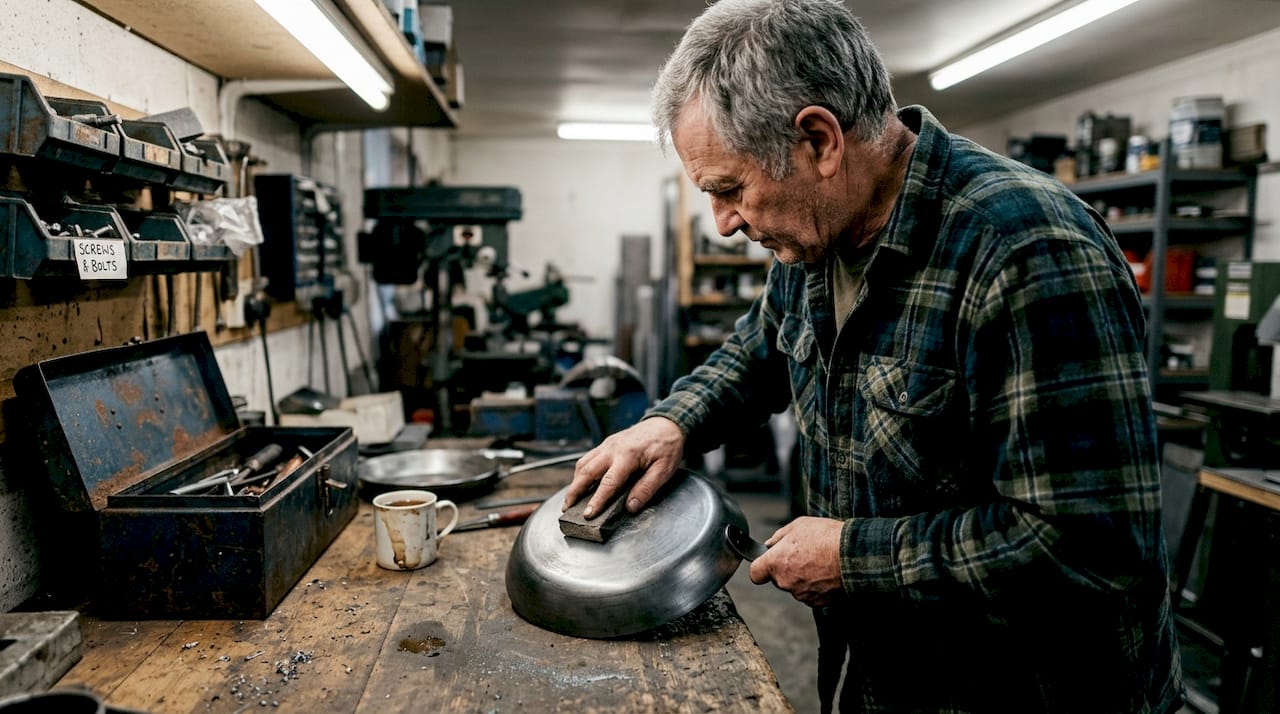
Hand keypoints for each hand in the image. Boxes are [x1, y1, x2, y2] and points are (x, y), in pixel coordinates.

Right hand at [562, 417, 685, 516]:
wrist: (666, 424)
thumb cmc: (667, 447)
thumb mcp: (664, 470)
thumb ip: (647, 488)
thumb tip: (631, 507)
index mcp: (628, 456)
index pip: (608, 482)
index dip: (597, 500)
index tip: (588, 515)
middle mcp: (613, 449)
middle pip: (586, 472)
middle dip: (574, 492)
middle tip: (566, 510)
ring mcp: (607, 445)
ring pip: (583, 464)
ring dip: (574, 483)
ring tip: (570, 500)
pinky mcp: (606, 444)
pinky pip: (588, 458)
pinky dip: (580, 473)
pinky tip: (580, 484)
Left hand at [749, 517, 844, 606]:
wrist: (853, 555)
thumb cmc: (825, 537)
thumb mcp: (798, 525)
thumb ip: (779, 537)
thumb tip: (770, 544)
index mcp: (775, 563)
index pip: (755, 574)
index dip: (761, 568)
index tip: (767, 563)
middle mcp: (785, 582)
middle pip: (778, 579)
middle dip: (786, 569)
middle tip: (803, 555)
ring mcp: (801, 594)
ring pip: (795, 586)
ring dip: (802, 577)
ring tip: (818, 562)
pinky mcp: (817, 602)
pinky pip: (810, 594)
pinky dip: (816, 586)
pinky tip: (826, 572)